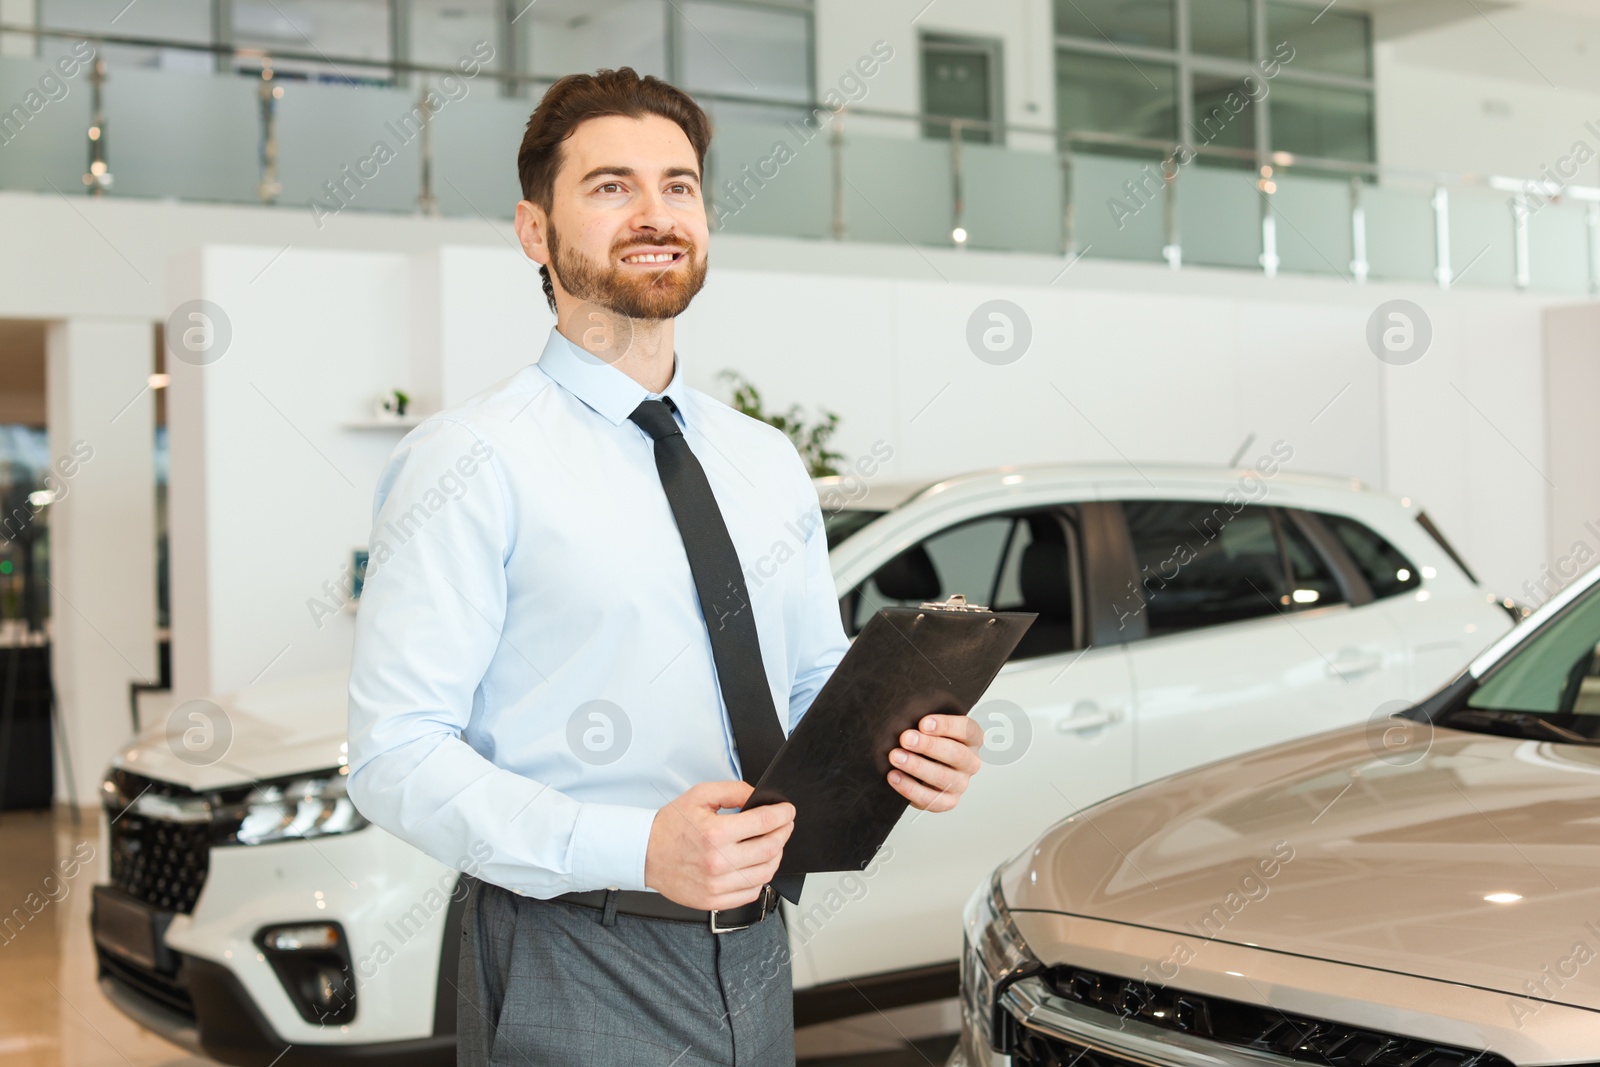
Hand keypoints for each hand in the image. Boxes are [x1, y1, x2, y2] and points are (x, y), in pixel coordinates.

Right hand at [644, 780, 793, 910]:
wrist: (644, 854)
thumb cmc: (670, 826)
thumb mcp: (700, 795)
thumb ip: (732, 791)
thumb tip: (758, 796)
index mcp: (715, 833)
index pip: (764, 823)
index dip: (783, 815)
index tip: (788, 811)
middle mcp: (718, 861)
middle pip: (770, 849)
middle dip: (784, 833)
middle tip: (784, 825)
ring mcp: (717, 884)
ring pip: (765, 873)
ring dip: (776, 856)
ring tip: (772, 845)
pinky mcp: (714, 900)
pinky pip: (751, 892)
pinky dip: (761, 878)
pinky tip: (756, 865)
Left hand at [888, 713, 982, 812]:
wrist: (920, 767)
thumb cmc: (926, 740)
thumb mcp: (929, 727)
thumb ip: (924, 722)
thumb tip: (905, 716)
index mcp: (972, 739)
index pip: (967, 730)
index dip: (946, 726)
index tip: (923, 723)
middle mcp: (970, 762)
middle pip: (957, 754)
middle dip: (929, 746)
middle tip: (905, 738)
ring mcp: (961, 784)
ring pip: (944, 778)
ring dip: (917, 767)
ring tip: (896, 757)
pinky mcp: (947, 802)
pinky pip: (931, 799)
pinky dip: (910, 788)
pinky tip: (894, 776)